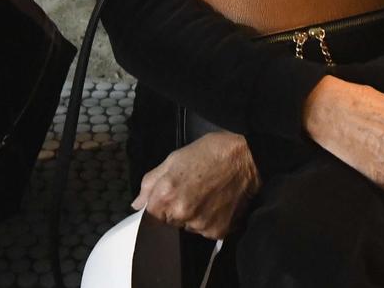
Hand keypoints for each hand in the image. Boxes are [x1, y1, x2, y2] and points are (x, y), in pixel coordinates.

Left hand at [133, 131, 258, 239]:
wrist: (246, 156)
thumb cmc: (208, 152)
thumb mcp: (173, 159)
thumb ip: (150, 183)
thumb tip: (136, 205)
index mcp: (166, 196)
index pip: (151, 217)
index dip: (161, 206)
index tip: (171, 196)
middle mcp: (181, 216)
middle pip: (171, 224)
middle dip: (176, 211)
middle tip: (192, 192)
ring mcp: (201, 226)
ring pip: (190, 228)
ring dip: (194, 217)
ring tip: (207, 196)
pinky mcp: (219, 232)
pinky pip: (208, 231)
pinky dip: (210, 221)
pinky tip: (218, 204)